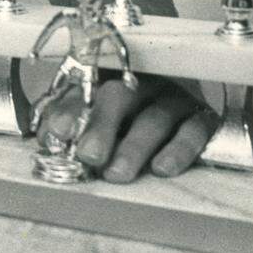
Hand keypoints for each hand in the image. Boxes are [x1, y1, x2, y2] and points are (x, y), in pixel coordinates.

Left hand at [34, 74, 216, 182]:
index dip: (70, 109)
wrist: (185, 119)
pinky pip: (194, 131)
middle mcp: (143, 85)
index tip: (57, 131)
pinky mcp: (202, 119)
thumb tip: (50, 137)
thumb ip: (73, 126)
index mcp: (111, 80)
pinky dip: (179, 150)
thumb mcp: (97, 121)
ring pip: (154, 118)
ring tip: (117, 173)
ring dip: (134, 147)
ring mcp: (173, 100)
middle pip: (120, 97)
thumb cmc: (130, 121)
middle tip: (88, 155)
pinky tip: (162, 168)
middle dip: (101, 126)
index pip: (87, 89)